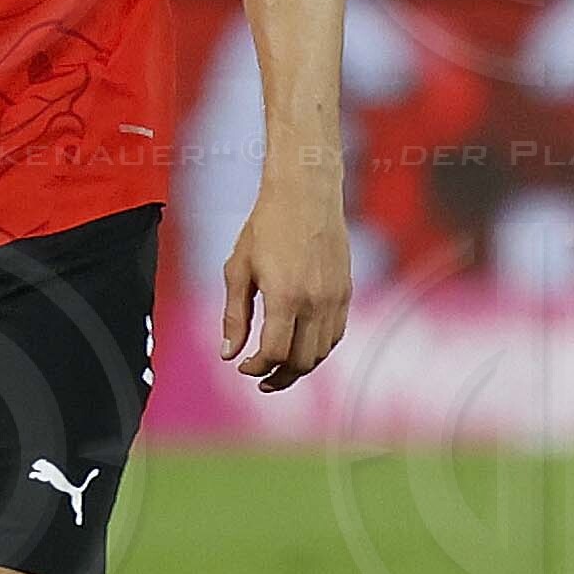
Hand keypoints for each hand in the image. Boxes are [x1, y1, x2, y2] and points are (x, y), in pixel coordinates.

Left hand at [215, 178, 352, 393]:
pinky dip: (318, 348)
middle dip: (279, 377)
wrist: (306, 195)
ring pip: (322, 352)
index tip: (242, 366)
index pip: (275, 353)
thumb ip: (233, 315)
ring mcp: (335, 298)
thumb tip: (228, 353)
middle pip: (302, 361)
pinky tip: (301, 345)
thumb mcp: (238, 269)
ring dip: (300, 366)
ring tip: (280, 368)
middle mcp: (315, 302)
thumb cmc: (266, 226)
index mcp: (285, 297)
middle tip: (261, 379)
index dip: (256, 368)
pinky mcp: (345, 292)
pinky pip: (336, 334)